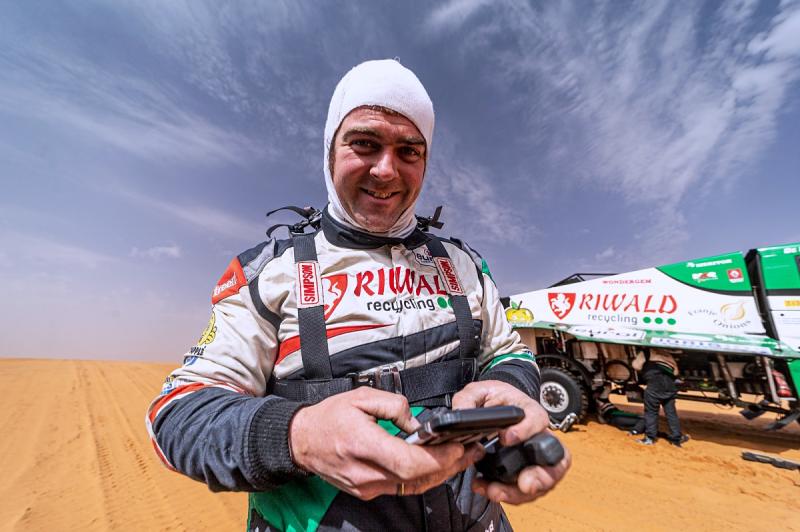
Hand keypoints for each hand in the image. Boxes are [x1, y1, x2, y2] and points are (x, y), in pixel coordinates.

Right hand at [288, 387, 484, 499]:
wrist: (300, 440)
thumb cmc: (328, 417)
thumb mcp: (360, 397)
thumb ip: (393, 405)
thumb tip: (417, 421)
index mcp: (364, 445)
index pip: (409, 462)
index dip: (438, 458)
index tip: (458, 446)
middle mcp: (366, 473)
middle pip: (417, 479)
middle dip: (448, 466)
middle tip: (470, 451)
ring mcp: (366, 486)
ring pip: (412, 487)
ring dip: (439, 474)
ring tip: (460, 458)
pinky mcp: (367, 491)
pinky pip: (401, 488)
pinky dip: (422, 478)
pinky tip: (436, 466)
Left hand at [451, 380, 571, 504]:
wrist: (494, 409)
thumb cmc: (493, 399)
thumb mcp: (479, 391)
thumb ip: (468, 399)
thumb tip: (460, 412)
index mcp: (530, 411)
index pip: (538, 419)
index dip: (526, 430)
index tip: (507, 438)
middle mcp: (538, 436)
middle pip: (555, 461)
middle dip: (542, 477)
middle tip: (525, 484)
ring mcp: (535, 457)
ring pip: (541, 482)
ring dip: (519, 492)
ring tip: (496, 492)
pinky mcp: (525, 472)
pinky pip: (524, 490)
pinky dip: (507, 494)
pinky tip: (487, 489)